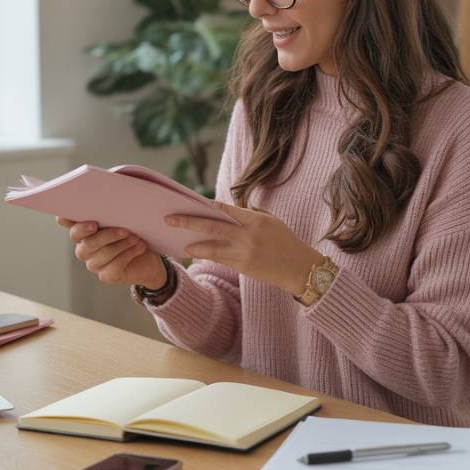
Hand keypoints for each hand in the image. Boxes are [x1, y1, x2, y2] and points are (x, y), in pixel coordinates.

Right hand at [55, 217, 166, 288]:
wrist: (149, 257)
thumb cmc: (133, 232)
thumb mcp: (124, 219)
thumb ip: (112, 211)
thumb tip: (113, 198)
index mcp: (84, 230)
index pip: (71, 226)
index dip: (71, 223)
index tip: (91, 222)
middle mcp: (84, 248)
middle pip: (87, 243)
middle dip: (106, 236)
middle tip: (125, 230)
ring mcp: (94, 263)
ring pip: (102, 255)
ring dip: (122, 244)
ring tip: (136, 237)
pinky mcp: (106, 275)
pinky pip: (114, 267)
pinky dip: (128, 255)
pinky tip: (139, 247)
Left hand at [166, 202, 323, 295]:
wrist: (300, 268)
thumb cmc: (286, 241)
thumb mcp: (271, 221)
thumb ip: (248, 216)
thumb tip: (226, 211)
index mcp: (254, 219)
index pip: (224, 209)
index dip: (205, 205)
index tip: (189, 201)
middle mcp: (247, 235)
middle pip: (211, 226)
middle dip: (188, 222)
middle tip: (169, 219)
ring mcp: (243, 253)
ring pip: (211, 247)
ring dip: (194, 245)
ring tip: (180, 243)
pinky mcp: (242, 267)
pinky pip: (219, 259)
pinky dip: (207, 255)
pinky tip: (195, 253)